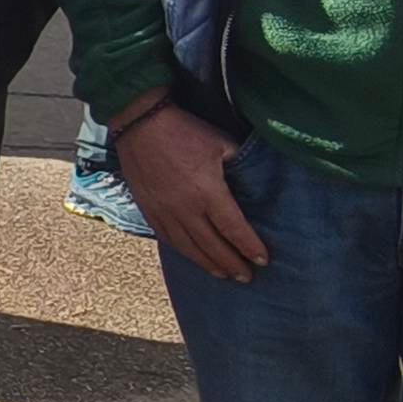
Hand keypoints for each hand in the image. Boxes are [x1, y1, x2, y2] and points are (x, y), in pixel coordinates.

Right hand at [110, 93, 268, 282]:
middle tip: (246, 277)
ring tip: (223, 275)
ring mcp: (165, 212)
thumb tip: (249, 178)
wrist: (140, 124)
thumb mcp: (221, 143)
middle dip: (232, 264)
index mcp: (208, 192)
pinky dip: (184, 253)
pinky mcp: (149, 210)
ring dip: (208, 264)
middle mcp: (186, 209)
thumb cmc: (184, 130)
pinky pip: (168, 239)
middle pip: (213, 246)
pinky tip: (193, 257)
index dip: (249, 247)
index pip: (234, 229)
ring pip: (189, 248)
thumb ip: (238, 164)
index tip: (262, 260)